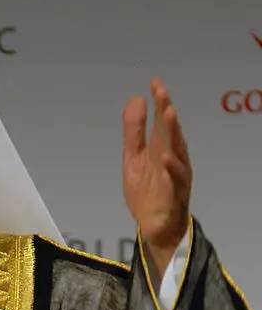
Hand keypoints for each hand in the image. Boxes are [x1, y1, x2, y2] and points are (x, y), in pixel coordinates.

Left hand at [123, 77, 191, 273]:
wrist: (154, 228)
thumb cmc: (147, 192)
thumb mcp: (133, 159)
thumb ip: (134, 132)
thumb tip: (135, 99)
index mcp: (162, 149)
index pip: (161, 122)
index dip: (159, 102)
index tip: (154, 81)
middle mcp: (173, 158)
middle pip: (170, 132)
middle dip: (166, 111)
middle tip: (162, 91)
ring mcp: (176, 176)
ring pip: (177, 151)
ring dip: (173, 132)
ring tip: (168, 112)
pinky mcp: (175, 195)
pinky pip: (176, 180)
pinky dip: (172, 168)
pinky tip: (165, 156)